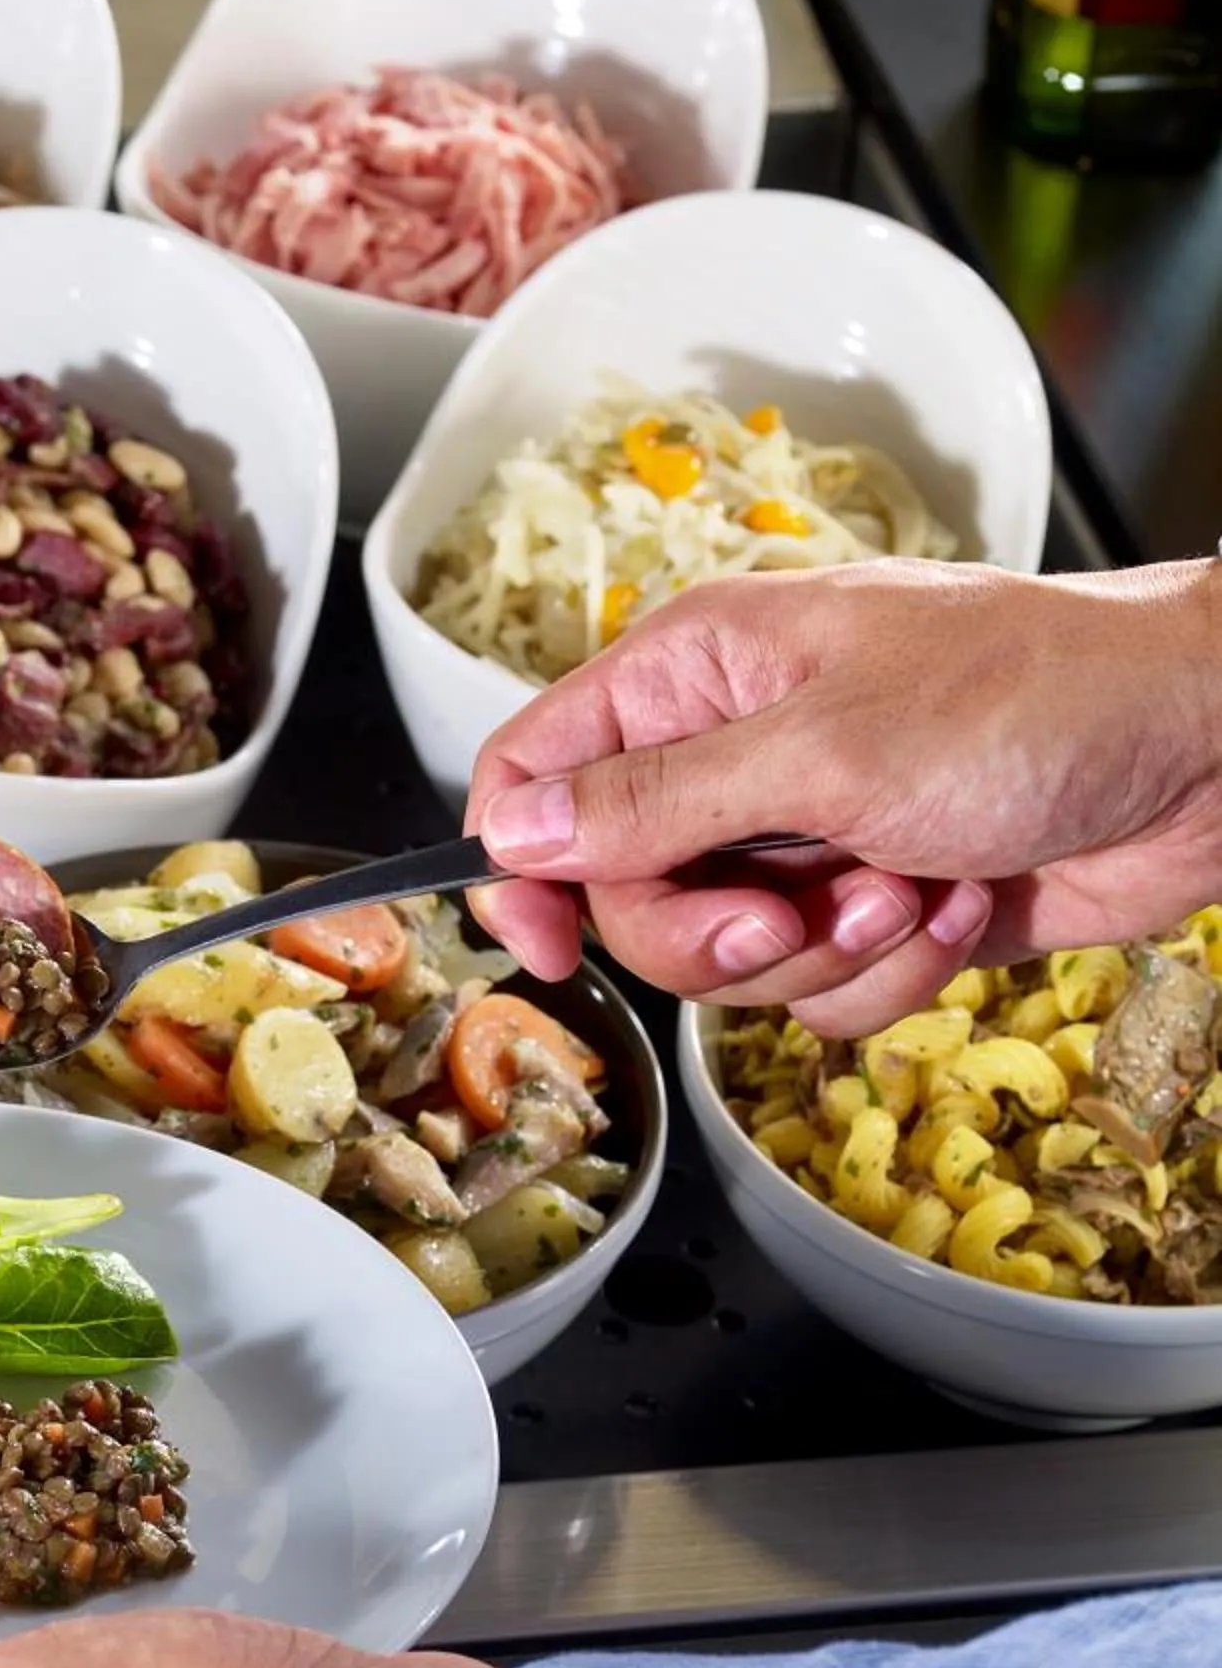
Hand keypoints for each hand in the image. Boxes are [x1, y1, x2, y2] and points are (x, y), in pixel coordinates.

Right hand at [463, 556, 1221, 1035]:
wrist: (1211, 749)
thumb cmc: (1036, 699)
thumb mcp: (819, 751)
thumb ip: (651, 802)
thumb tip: (515, 833)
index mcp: (693, 677)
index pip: (531, 772)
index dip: (517, 865)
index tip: (544, 944)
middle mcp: (730, 755)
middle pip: (622, 895)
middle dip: (711, 931)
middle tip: (792, 912)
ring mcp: (801, 835)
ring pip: (724, 958)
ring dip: (823, 950)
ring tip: (912, 885)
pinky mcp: (869, 905)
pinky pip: (813, 991)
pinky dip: (887, 971)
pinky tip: (954, 904)